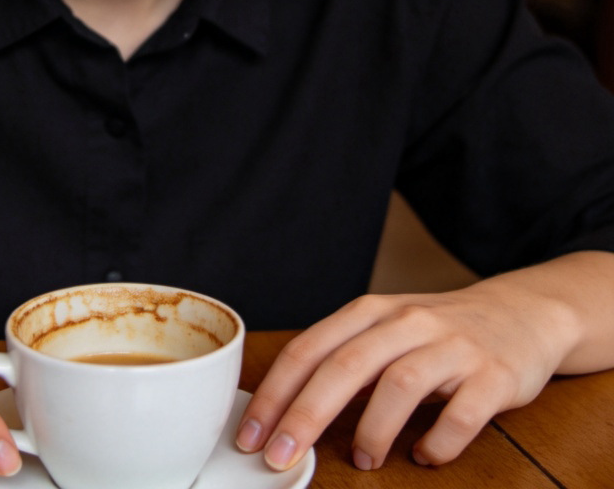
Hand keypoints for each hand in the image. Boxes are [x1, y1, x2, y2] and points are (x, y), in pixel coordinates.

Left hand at [235, 273, 579, 470]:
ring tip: (362, 462)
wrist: (521, 313)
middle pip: (345, 366)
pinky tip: (424, 457)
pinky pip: (462, 413)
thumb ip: (343, 360)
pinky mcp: (493, 375)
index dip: (276, 392)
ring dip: (373, 430)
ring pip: (400, 384)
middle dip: (306, 415)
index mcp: (370, 311)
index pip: (309, 349)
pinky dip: (439, 441)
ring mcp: (451, 346)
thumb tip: (286, 410)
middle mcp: (406, 322)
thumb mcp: (384, 331)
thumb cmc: (437, 332)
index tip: (251, 434)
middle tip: (281, 457)